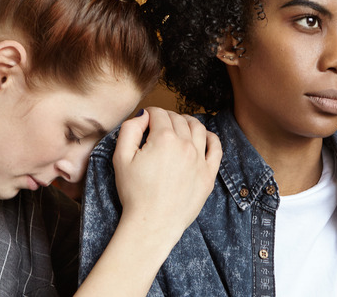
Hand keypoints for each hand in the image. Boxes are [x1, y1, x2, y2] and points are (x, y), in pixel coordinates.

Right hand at [112, 107, 221, 242]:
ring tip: (180, 125)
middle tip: (158, 124)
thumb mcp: (120, 158)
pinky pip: (216, 148)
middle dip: (167, 117)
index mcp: (163, 138)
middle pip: (178, 119)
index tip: (145, 119)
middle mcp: (185, 145)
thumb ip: (130, 129)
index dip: (150, 113)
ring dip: (188, 122)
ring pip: (198, 128)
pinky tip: (204, 136)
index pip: (159, 113)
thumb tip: (143, 115)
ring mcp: (200, 160)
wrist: (152, 223)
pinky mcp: (208, 175)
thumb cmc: (134, 193)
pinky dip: (211, 137)